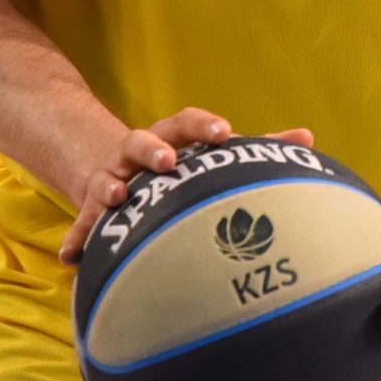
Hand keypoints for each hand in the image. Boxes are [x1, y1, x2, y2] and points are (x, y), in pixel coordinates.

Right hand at [55, 108, 312, 264]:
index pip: (187, 122)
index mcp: (172, 137)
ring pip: (107, 177)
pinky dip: (78, 238)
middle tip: (168, 160)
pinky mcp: (94, 207)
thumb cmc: (183, 164)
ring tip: (115, 198)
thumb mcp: (213, 153)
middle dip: (153, 149)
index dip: (204, 126)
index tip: (224, 132)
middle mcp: (140, 152)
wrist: (120, 168)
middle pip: (143, 141)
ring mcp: (113, 178)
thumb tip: (308, 139)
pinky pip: (83, 224)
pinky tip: (71, 257)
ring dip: (109, 186)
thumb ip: (258, 148)